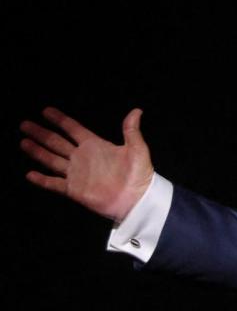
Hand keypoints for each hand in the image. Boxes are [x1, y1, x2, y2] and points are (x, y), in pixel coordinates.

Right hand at [19, 107, 154, 221]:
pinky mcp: (74, 189)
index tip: (46, 111)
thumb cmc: (139, 174)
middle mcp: (82, 157)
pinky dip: (42, 180)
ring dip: (37, 151)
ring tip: (23, 142)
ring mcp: (76, 173)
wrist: (137, 199)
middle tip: (25, 124)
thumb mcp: (137, 149)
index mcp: (95, 145)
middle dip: (41, 133)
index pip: (73, 129)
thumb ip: (131, 130)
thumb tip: (137, 110)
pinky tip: (29, 174)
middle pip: (56, 142)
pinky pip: (54, 183)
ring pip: (51, 160)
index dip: (60, 120)